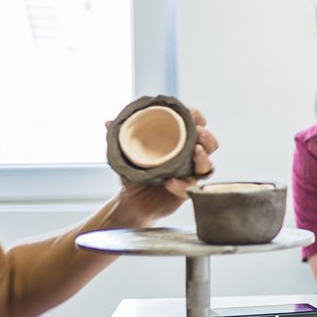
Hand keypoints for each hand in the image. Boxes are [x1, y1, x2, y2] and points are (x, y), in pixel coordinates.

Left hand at [111, 108, 219, 224]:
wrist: (131, 202)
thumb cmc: (133, 175)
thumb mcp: (125, 155)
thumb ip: (119, 139)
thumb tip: (107, 123)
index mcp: (179, 144)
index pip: (196, 127)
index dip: (198, 119)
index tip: (193, 113)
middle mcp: (189, 158)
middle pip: (210, 145)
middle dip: (207, 137)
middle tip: (199, 132)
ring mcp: (190, 175)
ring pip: (207, 166)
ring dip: (203, 158)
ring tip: (195, 152)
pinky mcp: (185, 193)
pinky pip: (189, 188)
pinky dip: (181, 184)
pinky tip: (170, 181)